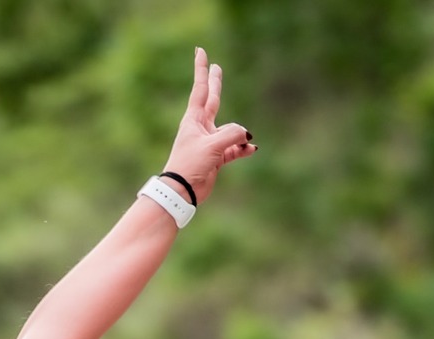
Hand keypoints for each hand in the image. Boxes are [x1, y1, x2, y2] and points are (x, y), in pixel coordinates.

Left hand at [162, 49, 254, 205]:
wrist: (181, 192)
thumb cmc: (189, 165)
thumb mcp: (212, 146)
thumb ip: (232, 135)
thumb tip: (247, 135)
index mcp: (194, 119)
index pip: (201, 89)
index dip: (202, 70)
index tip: (200, 52)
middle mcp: (201, 128)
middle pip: (212, 100)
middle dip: (215, 83)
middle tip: (216, 67)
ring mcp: (209, 142)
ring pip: (230, 129)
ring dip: (239, 134)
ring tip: (245, 141)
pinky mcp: (216, 158)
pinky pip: (234, 148)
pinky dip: (243, 149)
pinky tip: (251, 149)